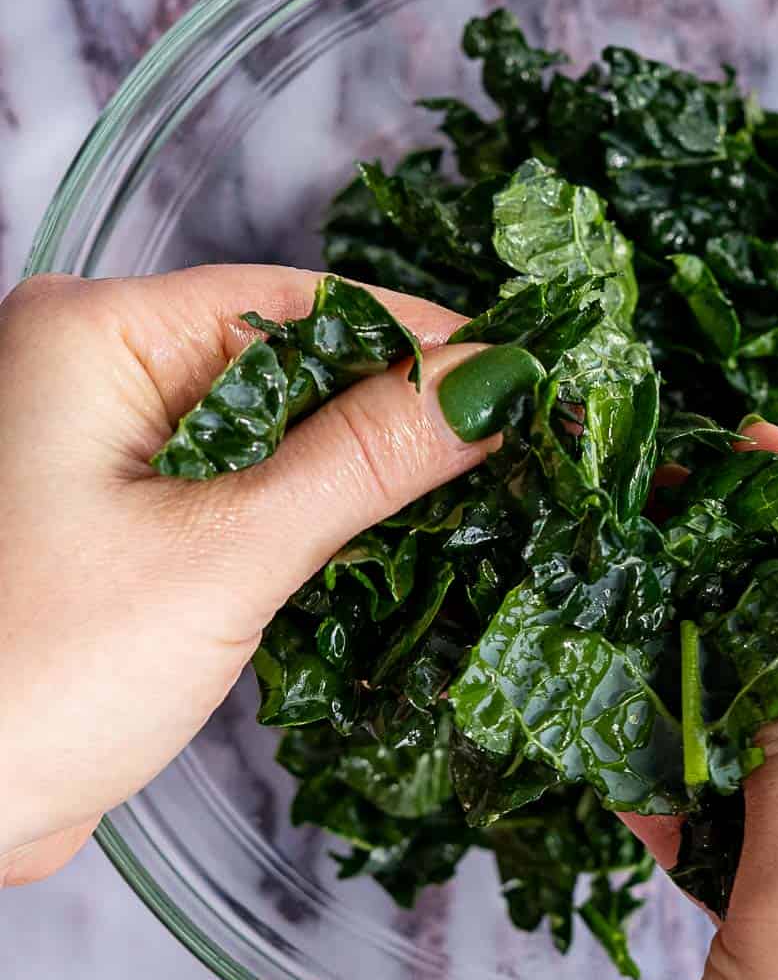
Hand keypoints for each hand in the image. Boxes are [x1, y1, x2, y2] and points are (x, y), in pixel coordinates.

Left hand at [0, 266, 535, 884]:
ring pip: (267, 434)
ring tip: (479, 496)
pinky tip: (389, 547)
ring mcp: (96, 452)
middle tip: (519, 445)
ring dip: (358, 472)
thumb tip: (489, 383)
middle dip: (396, 410)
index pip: (296, 302)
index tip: (525, 370)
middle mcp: (88, 373)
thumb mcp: (222, 556)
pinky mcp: (111, 527)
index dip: (418, 337)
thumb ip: (362, 461)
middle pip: (287, 363)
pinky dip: (307, 519)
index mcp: (93, 335)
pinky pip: (234, 494)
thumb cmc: (30, 676)